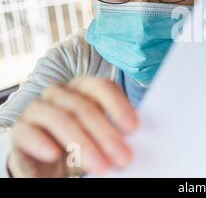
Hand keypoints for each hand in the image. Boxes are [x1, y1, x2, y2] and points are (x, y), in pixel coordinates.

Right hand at [8, 77, 137, 177]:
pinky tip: (55, 155)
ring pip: (61, 119)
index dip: (118, 106)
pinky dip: (42, 143)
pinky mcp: (20, 130)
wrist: (48, 159)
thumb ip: (116, 130)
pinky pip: (28, 132)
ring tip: (100, 166)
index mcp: (83, 87)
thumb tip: (137, 139)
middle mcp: (59, 93)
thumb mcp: (102, 134)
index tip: (133, 128)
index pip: (102, 87)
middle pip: (84, 107)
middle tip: (123, 157)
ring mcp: (37, 109)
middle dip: (106, 134)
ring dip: (83, 144)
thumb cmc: (82, 141)